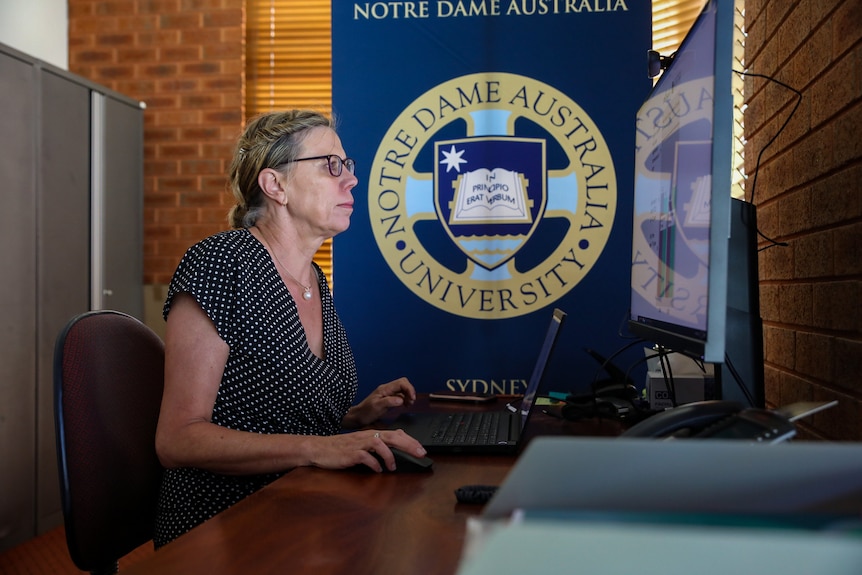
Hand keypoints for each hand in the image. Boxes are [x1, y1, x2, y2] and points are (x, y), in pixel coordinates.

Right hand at [311, 429, 425, 471]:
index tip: (422, 449)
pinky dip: (373, 463)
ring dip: (390, 456)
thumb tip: (398, 439)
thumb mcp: (362, 442)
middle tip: (421, 453)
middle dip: (409, 444)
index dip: (410, 440)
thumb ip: (379, 441)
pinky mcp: (350, 453)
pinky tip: (377, 470)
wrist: (319, 448)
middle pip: (392, 436)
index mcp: (372, 434)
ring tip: (393, 467)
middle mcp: (367, 437)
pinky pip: (365, 457)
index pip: (395, 434)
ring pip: (380, 444)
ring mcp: (358, 444)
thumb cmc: (341, 448)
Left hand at [342, 377, 415, 428]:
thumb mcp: (377, 407)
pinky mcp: (389, 399)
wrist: (358, 417)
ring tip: (409, 404)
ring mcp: (388, 394)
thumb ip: (389, 402)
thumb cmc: (365, 412)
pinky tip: (405, 405)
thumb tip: (401, 400)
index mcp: (385, 389)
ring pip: (402, 389)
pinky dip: (405, 399)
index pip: (401, 383)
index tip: (412, 398)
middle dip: (410, 391)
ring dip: (408, 395)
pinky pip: (400, 395)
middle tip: (411, 401)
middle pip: (403, 384)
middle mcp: (387, 389)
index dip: (409, 389)